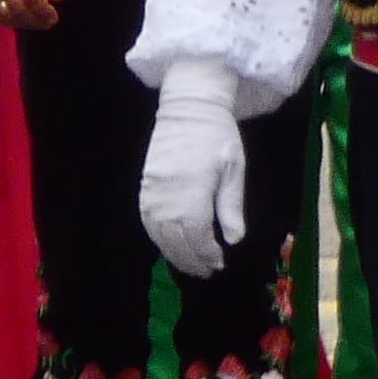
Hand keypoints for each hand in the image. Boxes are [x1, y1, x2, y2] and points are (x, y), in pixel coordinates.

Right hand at [137, 61, 245, 276]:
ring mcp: (152, 191)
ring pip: (159, 234)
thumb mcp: (233, 169)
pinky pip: (147, 220)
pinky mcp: (144, 185)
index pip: (198, 235)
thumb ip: (230, 206)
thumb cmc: (218, 135)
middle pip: (176, 239)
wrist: (188, 106)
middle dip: (192, 259)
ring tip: (189, 265)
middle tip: (206, 272)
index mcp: (193, 192)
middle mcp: (168, 196)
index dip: (208, 254)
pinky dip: (157, 237)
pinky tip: (168, 244)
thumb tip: (233, 240)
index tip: (220, 264)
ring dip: (173, 253)